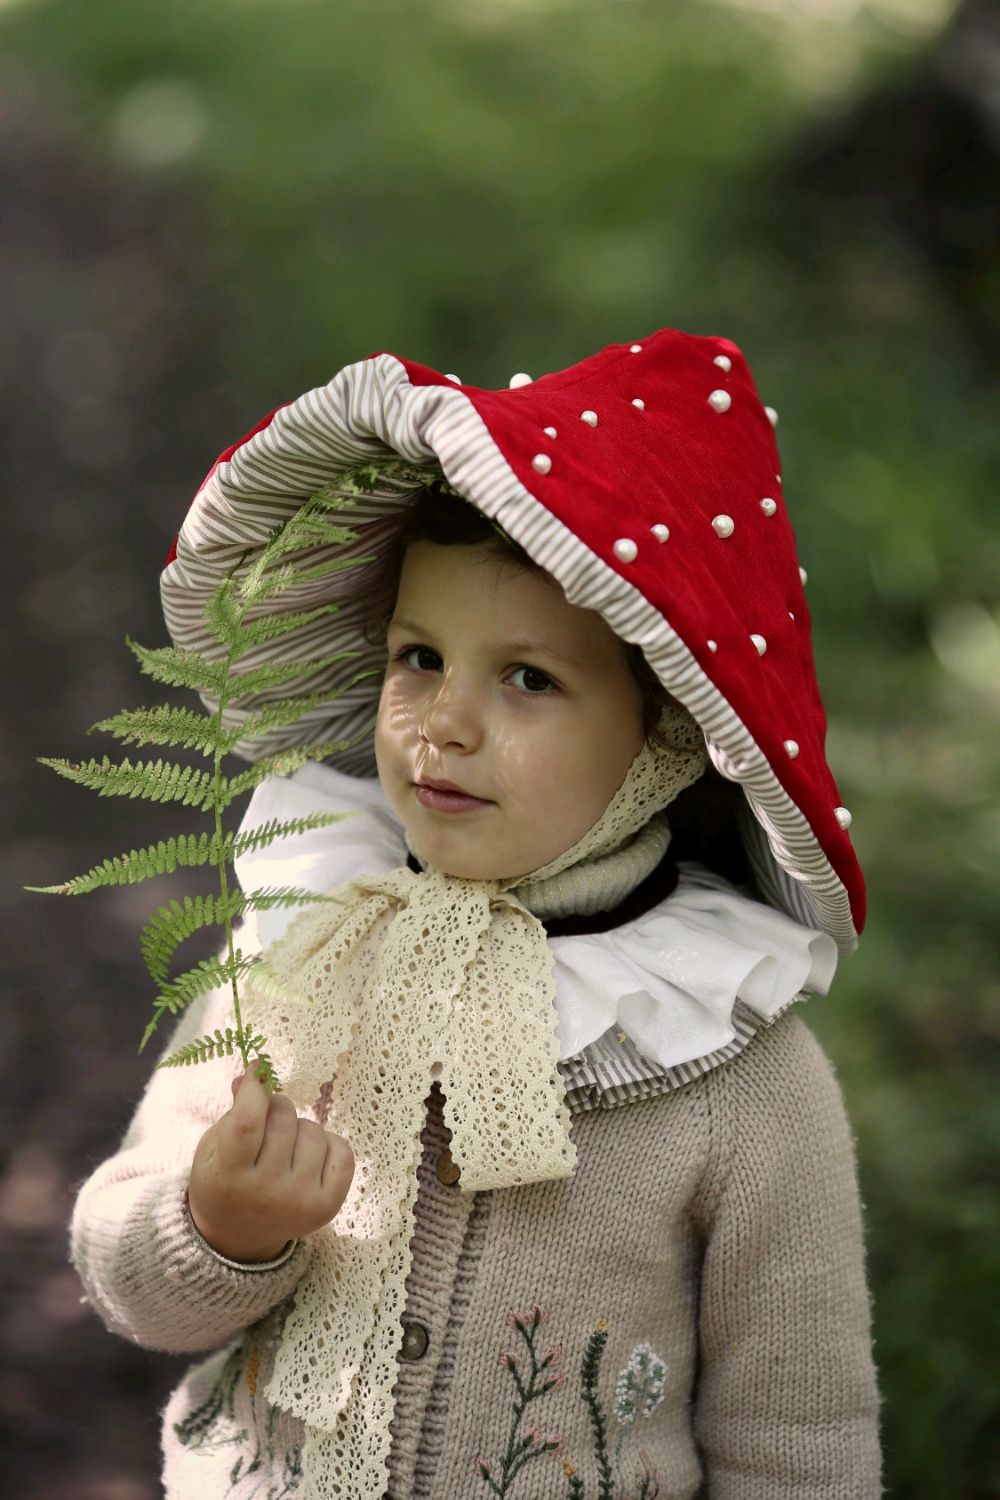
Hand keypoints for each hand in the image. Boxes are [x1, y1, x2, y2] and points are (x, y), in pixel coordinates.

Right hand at [188, 1062, 354, 1261]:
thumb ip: (234, 1110)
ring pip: (314, 1130)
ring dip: (300, 1129)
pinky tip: (308, 1158)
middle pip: (284, 1118)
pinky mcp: (328, 1206)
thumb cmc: (224, 1180)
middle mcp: (267, 1192)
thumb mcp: (214, 1148)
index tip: (257, 1069)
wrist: (239, 1237)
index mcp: (228, 1176)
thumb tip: (256, 1072)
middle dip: (275, 1107)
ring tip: (284, 1149)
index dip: (255, 1088)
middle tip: (266, 1123)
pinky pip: (342, 1150)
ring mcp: (300, 1200)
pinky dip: (328, 1144)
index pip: (248, 1121)